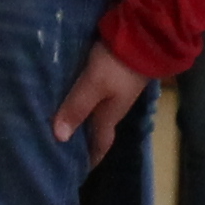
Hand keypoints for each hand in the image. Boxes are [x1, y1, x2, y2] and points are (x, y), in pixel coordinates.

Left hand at [49, 40, 150, 164]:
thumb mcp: (93, 84)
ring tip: (58, 121)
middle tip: (60, 146)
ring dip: (81, 119)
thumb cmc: (118, 63)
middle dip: (82, 140)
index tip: (77, 170)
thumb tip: (58, 138)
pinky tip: (70, 95)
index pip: (100, 144)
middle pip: (98, 129)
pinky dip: (83, 100)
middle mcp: (115, 106)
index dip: (90, 158)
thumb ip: (76, 107)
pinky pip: (96, 94)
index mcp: (110, 115)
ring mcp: (117, 90)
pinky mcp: (116, 74)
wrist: (146, 34)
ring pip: (96, 111)